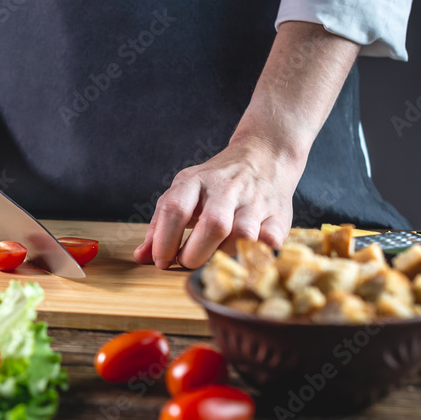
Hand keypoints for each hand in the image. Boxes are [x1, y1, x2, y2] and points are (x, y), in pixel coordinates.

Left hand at [133, 136, 302, 268]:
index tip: (161, 260)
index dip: (165, 240)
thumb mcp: (183, 193)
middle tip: (188, 262)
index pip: (175, 209)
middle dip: (195, 254)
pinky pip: (270, 241)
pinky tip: (244, 254)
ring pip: (243, 235)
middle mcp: (226, 188)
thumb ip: (159, 225)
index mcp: (195, 180)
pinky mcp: (279, 215)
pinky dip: (257, 253)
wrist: (264, 157)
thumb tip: (140, 257)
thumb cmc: (214, 184)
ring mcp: (255, 201)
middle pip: (213, 224)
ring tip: (214, 257)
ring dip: (225, 255)